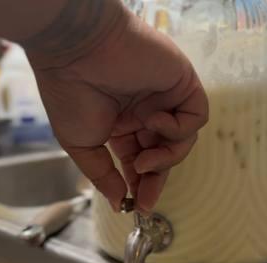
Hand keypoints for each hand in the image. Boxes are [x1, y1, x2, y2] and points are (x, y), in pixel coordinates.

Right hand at [27, 2, 208, 211]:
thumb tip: (118, 203)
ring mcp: (165, 100)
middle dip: (156, 180)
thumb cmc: (71, 96)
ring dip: (165, 158)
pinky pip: (195, 118)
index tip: (138, 206)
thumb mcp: (82, 146)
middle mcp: (146, 115)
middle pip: (164, 156)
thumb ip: (103, 176)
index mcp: (124, 128)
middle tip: (146, 200)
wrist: (75, 52)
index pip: (140, 162)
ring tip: (142, 160)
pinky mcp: (182, 83)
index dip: (142, 184)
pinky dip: (178, 129)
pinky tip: (153, 121)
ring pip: (183, 142)